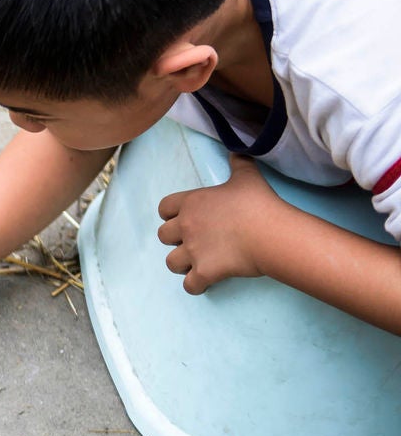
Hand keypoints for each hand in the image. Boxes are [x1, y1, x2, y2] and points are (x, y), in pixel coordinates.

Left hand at [156, 156, 283, 293]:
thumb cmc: (259, 203)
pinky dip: (195, 285)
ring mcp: (193, 251)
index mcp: (191, 203)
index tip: (183, 218)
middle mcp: (185, 227)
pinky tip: (205, 282)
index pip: (163, 208)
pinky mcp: (204, 272)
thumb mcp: (247, 176)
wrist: (271, 232)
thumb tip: (237, 150)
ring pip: (171, 262)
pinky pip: (189, 285)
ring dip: (181, 263)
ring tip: (196, 262)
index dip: (171, 214)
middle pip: (163, 236)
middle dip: (175, 240)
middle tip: (194, 241)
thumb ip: (238, 162)